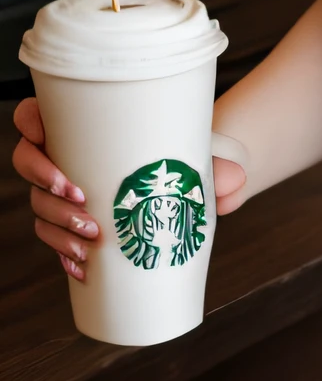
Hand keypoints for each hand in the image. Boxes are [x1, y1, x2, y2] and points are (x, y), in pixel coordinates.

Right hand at [11, 97, 248, 283]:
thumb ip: (217, 164)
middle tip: (82, 202)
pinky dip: (63, 253)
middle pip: (28, 164)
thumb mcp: (197, 151)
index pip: (34, 114)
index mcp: (82, 124)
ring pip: (39, 207)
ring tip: (91, 241)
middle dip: (47, 187)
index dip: (29, 124)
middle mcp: (65, 155)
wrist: (190, 183)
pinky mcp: (72, 222)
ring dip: (57, 227)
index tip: (48, 141)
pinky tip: (81, 267)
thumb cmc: (184, 154)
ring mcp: (64, 191)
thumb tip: (234, 181)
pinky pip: (53, 238)